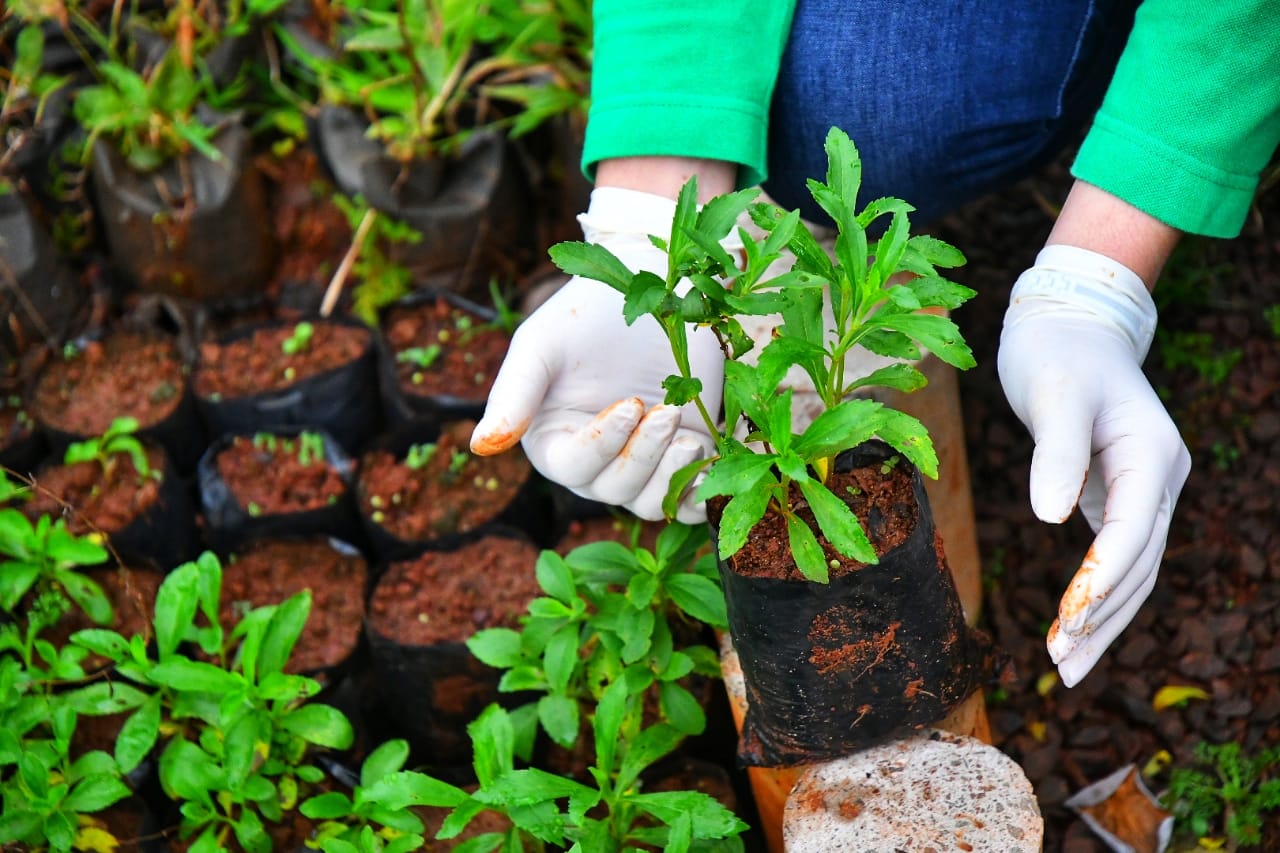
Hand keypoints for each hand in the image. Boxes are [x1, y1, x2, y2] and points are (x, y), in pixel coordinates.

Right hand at [470, 187, 724, 522]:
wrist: (654, 285)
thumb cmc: (588, 312)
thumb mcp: (542, 345)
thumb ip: (513, 394)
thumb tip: (481, 447)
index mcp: (554, 439)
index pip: (574, 467)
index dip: (603, 445)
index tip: (630, 404)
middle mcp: (596, 460)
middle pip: (614, 490)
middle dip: (644, 456)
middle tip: (667, 413)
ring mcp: (643, 460)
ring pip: (651, 502)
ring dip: (673, 477)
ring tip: (691, 438)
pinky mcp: (685, 453)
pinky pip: (693, 499)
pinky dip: (702, 491)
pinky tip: (712, 461)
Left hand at [998, 245, 1190, 686]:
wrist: (1068, 326)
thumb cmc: (1056, 353)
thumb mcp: (1051, 393)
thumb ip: (1054, 452)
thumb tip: (1051, 516)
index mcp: (1152, 454)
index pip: (1133, 534)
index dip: (1101, 583)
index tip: (1067, 624)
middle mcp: (1161, 477)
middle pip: (1139, 565)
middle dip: (1103, 617)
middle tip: (1061, 666)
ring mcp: (1148, 488)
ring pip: (1133, 568)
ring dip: (1102, 617)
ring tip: (1065, 665)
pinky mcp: (1123, 494)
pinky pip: (1117, 555)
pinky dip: (1097, 591)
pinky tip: (1074, 625)